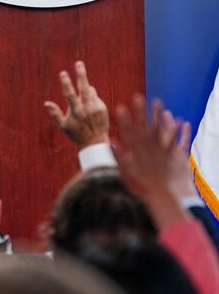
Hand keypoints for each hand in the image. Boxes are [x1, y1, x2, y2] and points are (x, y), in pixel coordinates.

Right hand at [44, 61, 108, 146]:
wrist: (96, 142)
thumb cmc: (76, 134)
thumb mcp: (63, 126)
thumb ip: (55, 114)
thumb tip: (46, 103)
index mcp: (75, 111)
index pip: (69, 94)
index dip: (66, 83)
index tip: (63, 73)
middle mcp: (86, 108)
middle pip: (84, 88)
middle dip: (81, 75)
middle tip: (79, 63)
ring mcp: (96, 107)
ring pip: (90, 91)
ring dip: (85, 87)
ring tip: (81, 95)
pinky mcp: (102, 108)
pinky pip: (95, 97)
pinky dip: (90, 96)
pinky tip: (88, 104)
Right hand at [113, 94, 191, 227]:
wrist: (167, 197)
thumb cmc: (143, 187)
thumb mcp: (126, 174)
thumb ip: (119, 157)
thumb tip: (111, 143)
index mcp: (138, 151)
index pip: (128, 131)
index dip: (124, 119)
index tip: (119, 107)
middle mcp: (152, 147)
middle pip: (145, 125)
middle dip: (141, 110)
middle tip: (138, 97)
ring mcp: (165, 150)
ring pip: (162, 129)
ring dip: (161, 116)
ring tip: (159, 102)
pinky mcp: (178, 155)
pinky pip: (180, 140)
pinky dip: (182, 131)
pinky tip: (183, 121)